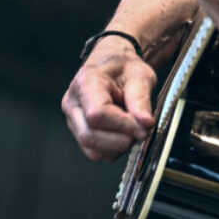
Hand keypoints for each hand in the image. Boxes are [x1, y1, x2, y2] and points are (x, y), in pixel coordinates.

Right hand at [61, 37, 156, 161]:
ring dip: (118, 147)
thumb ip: (142, 99)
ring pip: (91, 149)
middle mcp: (73, 103)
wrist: (114, 65)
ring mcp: (73, 120)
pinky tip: (125, 133)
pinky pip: (95, 152)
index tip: (145, 125)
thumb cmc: (125, 68)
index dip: (122, 124)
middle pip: (90, 135)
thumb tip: (146, 124)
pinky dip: (114, 150)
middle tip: (143, 130)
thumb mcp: (140, 75)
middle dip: (121, 139)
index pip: (97, 114)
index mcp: (86, 82)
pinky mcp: (79, 133)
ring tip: (135, 129)